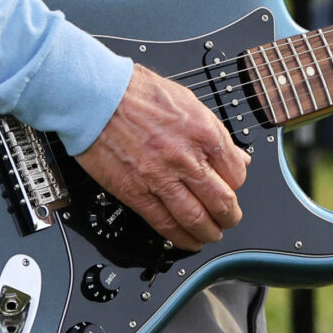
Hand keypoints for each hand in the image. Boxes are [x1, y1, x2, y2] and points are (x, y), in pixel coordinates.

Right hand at [73, 64, 251, 251]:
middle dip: (230, 216)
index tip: (232, 189)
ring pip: (195, 218)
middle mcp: (185, 157)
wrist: (96, 96)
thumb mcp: (187, 101)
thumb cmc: (136, 92)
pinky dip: (179, 238)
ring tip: (211, 235)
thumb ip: (214, 132)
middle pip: (222, 201)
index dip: (236, 185)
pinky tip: (186, 241)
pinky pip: (163, 223)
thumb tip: (235, 155)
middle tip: (229, 219)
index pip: (236, 173)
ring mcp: (160, 177)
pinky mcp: (135, 192)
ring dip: (208, 232)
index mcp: (203, 132)